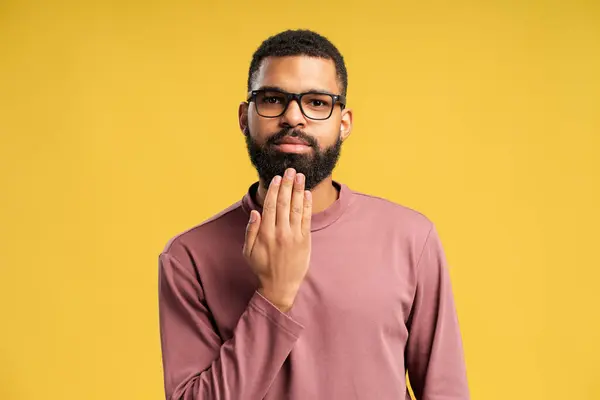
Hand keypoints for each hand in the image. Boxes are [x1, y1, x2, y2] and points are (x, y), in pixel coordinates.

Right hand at [242, 168, 311, 311]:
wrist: (280, 286)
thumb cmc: (262, 267)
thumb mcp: (248, 251)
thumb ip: (251, 231)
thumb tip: (256, 212)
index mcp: (265, 234)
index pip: (271, 206)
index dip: (275, 190)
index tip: (278, 178)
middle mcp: (281, 233)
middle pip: (285, 203)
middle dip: (288, 185)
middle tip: (291, 170)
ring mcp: (294, 236)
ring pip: (297, 208)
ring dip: (299, 190)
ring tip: (300, 177)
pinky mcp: (305, 241)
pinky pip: (307, 219)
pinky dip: (307, 205)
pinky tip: (307, 194)